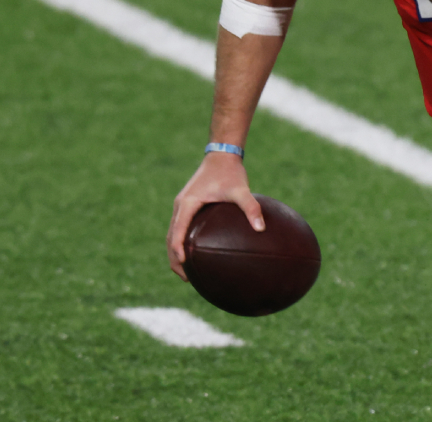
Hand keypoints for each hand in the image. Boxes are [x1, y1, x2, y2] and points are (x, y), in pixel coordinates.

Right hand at [166, 153, 263, 279]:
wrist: (221, 154)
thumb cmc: (230, 172)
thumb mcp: (241, 189)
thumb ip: (251, 208)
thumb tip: (261, 228)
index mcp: (188, 203)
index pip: (177, 231)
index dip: (178, 250)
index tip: (184, 266)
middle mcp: (181, 205)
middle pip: (170, 236)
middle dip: (175, 258)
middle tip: (186, 278)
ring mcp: (183, 205)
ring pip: (173, 233)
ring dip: (177, 252)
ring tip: (188, 271)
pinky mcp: (188, 205)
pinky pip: (181, 227)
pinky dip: (182, 241)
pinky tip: (197, 252)